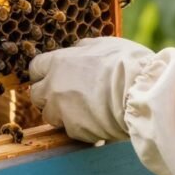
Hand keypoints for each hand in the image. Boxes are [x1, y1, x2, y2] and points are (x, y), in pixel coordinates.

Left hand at [29, 37, 153, 142]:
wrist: (140, 93)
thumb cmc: (125, 63)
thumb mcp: (103, 44)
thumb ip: (82, 49)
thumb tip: (76, 50)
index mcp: (58, 62)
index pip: (35, 68)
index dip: (43, 73)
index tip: (52, 75)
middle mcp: (53, 87)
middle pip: (36, 94)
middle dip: (47, 95)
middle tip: (66, 95)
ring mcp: (61, 110)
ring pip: (49, 115)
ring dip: (61, 114)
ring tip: (83, 110)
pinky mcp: (74, 130)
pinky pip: (70, 130)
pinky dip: (80, 127)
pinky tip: (96, 121)